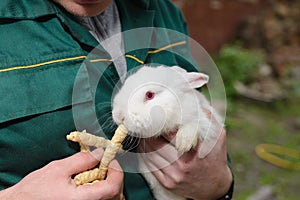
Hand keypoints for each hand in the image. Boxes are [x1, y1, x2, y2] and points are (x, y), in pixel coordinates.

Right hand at [0, 149, 123, 199]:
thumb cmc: (35, 191)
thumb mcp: (58, 169)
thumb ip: (82, 160)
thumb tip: (100, 153)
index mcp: (84, 199)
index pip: (114, 186)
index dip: (116, 170)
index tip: (109, 159)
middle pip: (116, 194)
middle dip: (113, 176)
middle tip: (102, 164)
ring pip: (110, 199)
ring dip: (108, 184)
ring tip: (95, 174)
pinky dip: (102, 191)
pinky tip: (90, 184)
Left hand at [138, 110, 232, 199]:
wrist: (214, 186)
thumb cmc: (214, 158)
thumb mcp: (218, 138)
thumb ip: (209, 120)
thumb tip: (197, 106)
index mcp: (195, 152)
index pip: (170, 134)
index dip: (162, 125)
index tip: (158, 117)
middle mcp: (183, 165)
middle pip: (157, 144)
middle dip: (149, 133)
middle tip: (146, 124)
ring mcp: (174, 176)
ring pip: (150, 155)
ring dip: (144, 142)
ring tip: (143, 133)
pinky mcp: (167, 183)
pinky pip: (150, 166)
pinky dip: (144, 155)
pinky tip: (144, 146)